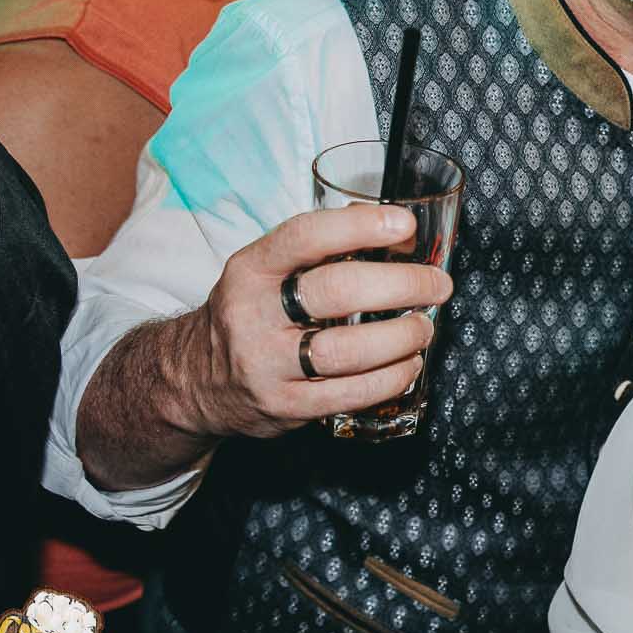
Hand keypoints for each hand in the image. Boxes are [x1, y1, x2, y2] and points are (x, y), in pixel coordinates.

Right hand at [171, 203, 450, 439]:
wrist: (195, 380)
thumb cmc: (252, 313)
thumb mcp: (265, 271)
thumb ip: (320, 251)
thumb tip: (399, 230)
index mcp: (250, 270)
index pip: (306, 237)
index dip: (360, 226)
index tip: (406, 225)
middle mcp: (252, 315)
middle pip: (338, 292)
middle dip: (402, 285)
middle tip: (438, 285)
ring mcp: (266, 365)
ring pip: (348, 350)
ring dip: (402, 337)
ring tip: (424, 328)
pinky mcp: (284, 406)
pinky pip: (349, 394)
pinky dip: (390, 378)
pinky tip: (408, 365)